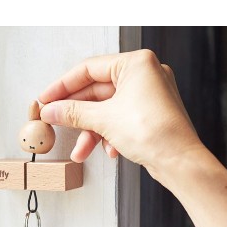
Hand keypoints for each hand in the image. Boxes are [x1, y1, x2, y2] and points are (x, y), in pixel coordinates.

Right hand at [39, 49, 202, 181]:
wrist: (180, 162)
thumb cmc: (154, 132)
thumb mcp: (103, 119)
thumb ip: (72, 113)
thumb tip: (50, 110)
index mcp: (135, 64)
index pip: (88, 69)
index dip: (62, 85)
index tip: (46, 99)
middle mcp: (143, 75)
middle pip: (95, 91)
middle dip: (75, 113)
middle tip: (54, 121)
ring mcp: (145, 95)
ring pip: (105, 110)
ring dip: (89, 131)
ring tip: (79, 151)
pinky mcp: (146, 114)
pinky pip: (117, 119)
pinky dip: (107, 135)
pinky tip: (107, 150)